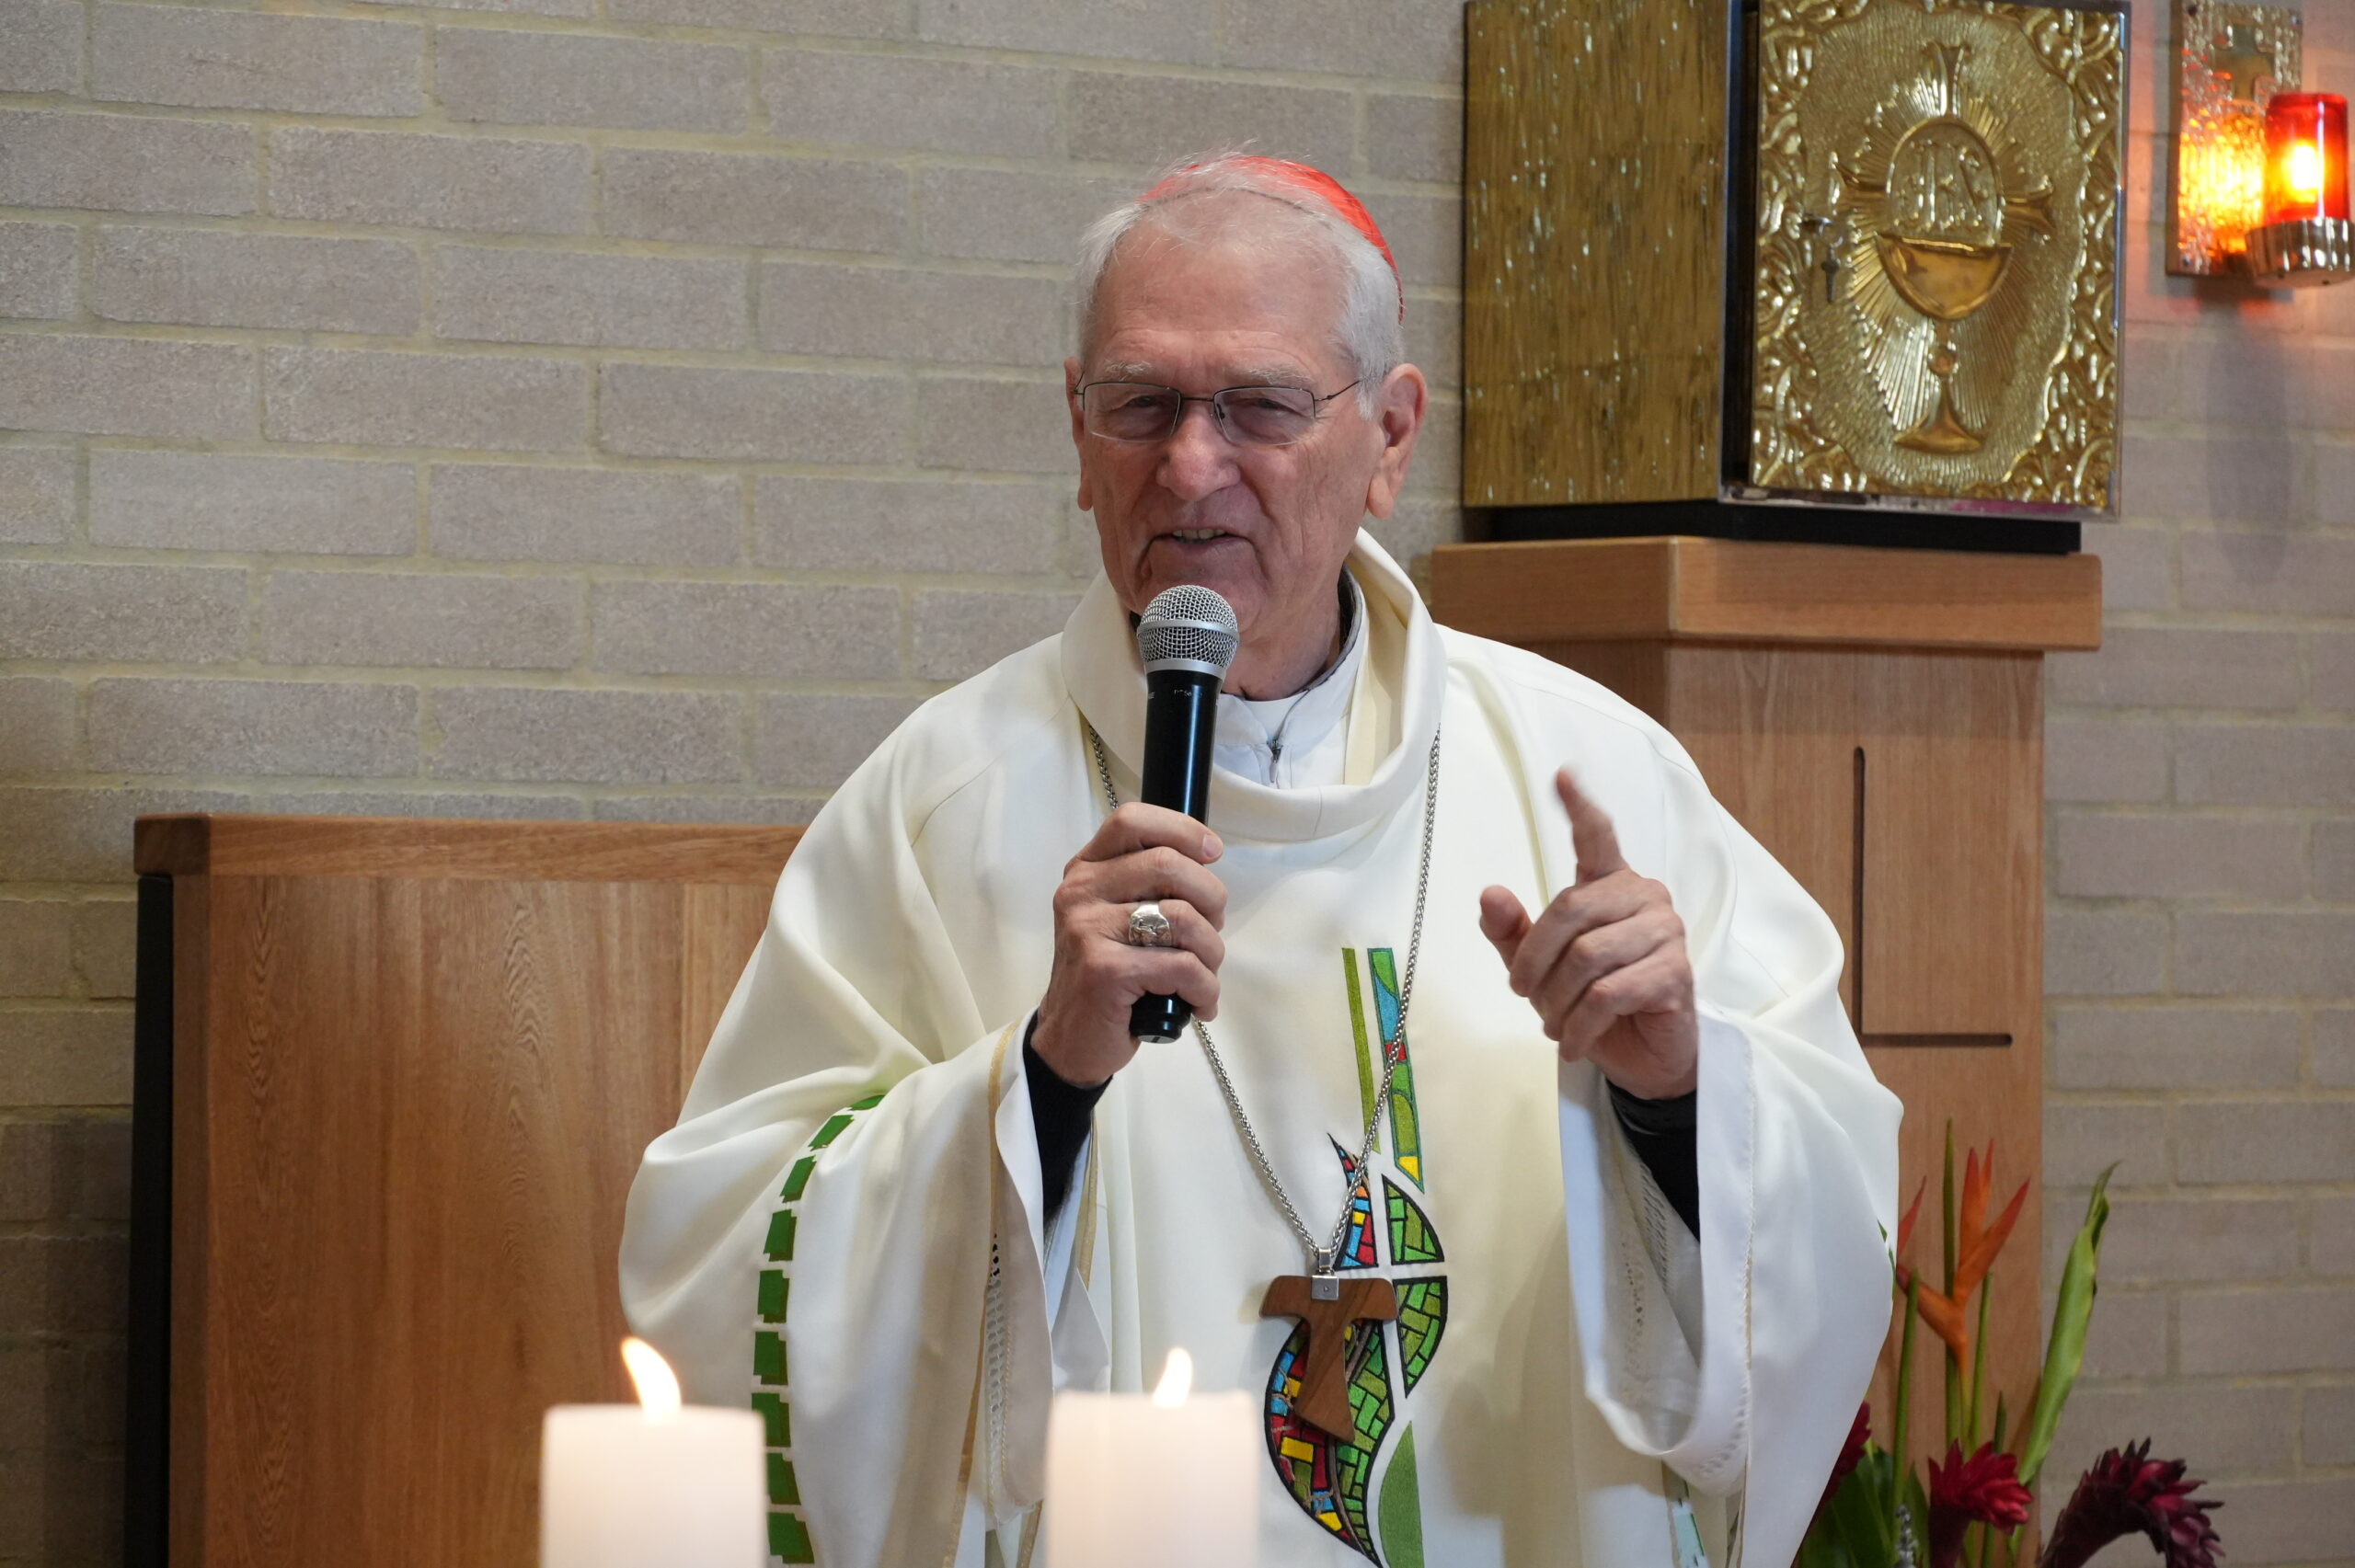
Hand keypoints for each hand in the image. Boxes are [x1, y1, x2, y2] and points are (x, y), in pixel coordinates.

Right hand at [1033, 803, 1228, 1086]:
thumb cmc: (1107, 978)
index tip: (1212, 853)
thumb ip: (1147, 886)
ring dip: (1212, 952)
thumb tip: (1208, 864)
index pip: (1132, 821)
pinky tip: (1198, 1003)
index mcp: (1086, 871)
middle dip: (1211, 899)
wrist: (1070, 1041)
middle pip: (1168, 864)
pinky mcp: (1105, 970)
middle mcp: (1080, 893)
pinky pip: (1183, 966)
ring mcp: (1088, 930)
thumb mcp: (1117, 919)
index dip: (1182, 830)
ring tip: (1204, 975)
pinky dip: (1205, 989)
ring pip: (1183, 918)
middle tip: (1212, 932)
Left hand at [1478, 768, 1698, 1099]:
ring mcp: (1664, 933)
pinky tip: (1573, 1041)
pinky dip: (1579, 1024)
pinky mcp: (1674, 974)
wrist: (1641, 1059)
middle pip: (1570, 910)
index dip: (1580, 807)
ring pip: (1586, 958)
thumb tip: (1489, 894)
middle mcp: (1644, 897)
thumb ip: (1513, 933)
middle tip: (1521, 993)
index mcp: (1611, 885)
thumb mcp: (1540, 969)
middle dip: (1534, 959)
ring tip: (1553, 1024)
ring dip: (1556, 1000)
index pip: (1598, 837)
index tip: (1563, 776)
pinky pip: (1607, 994)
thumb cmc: (1592, 1003)